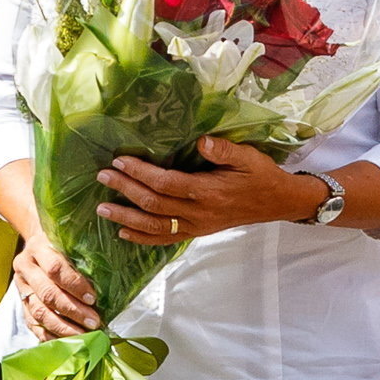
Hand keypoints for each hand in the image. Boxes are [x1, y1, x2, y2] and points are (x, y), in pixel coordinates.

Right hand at [11, 226, 102, 333]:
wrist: (37, 245)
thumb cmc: (61, 245)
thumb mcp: (70, 242)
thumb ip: (83, 258)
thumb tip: (107, 285)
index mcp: (38, 248)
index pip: (55, 268)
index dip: (75, 285)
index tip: (93, 299)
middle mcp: (25, 267)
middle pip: (47, 294)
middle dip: (72, 311)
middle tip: (94, 322)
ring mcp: (21, 287)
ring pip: (39, 312)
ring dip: (63, 327)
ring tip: (83, 335)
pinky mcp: (21, 304)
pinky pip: (33, 325)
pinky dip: (50, 336)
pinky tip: (67, 342)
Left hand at [98, 137, 314, 248]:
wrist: (277, 203)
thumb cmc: (261, 176)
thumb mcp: (248, 156)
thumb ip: (224, 149)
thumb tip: (201, 140)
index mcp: (208, 191)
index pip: (166, 183)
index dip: (140, 173)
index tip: (120, 160)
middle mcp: (199, 213)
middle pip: (154, 204)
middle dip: (125, 190)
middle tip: (102, 176)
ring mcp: (197, 226)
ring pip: (154, 226)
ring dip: (126, 217)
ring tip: (102, 209)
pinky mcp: (197, 232)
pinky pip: (165, 239)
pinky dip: (142, 238)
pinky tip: (124, 232)